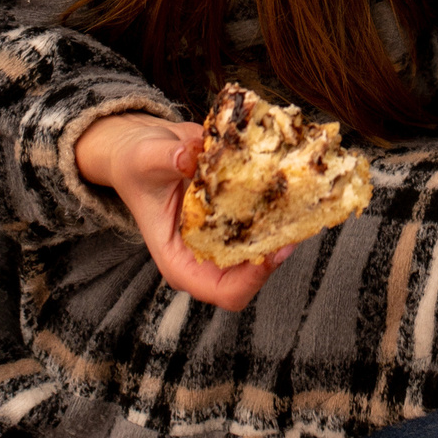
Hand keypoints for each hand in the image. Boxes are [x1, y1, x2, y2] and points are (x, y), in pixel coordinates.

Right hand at [74, 112, 292, 310]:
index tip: (271, 251)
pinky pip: (268, 217)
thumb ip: (167, 159)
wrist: (144, 147)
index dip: (252, 280)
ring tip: (300, 198)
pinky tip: (291, 181)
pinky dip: (282, 204)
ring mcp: (225, 235)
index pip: (223, 291)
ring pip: (267, 246)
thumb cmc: (137, 164)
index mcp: (180, 260)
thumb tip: (189, 157)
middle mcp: (206, 254)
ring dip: (286, 226)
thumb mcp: (145, 159)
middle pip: (254, 273)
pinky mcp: (238, 214)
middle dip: (277, 250)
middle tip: (297, 219)